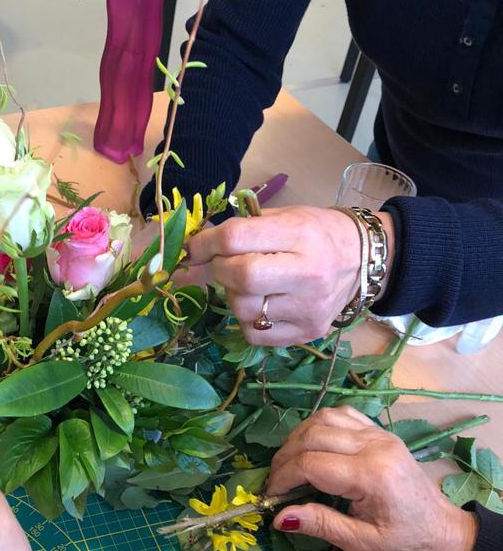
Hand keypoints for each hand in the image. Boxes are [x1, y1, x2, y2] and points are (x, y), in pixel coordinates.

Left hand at [185, 205, 394, 345]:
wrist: (361, 260)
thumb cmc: (315, 233)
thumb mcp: (282, 217)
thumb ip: (238, 232)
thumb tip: (189, 257)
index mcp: (300, 234)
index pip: (236, 238)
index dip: (205, 243)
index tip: (195, 248)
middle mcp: (308, 273)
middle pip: (241, 276)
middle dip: (219, 270)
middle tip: (224, 265)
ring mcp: (309, 307)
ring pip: (243, 308)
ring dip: (234, 295)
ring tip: (250, 284)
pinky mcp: (307, 332)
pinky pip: (254, 333)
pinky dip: (247, 319)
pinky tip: (261, 304)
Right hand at [267, 406, 477, 550]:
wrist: (446, 536)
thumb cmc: (406, 546)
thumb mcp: (361, 543)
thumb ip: (320, 524)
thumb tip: (279, 517)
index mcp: (372, 475)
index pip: (311, 463)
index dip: (283, 478)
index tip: (270, 498)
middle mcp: (376, 446)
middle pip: (313, 435)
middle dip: (285, 458)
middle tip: (274, 483)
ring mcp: (380, 435)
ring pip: (325, 418)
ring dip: (299, 437)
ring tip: (288, 464)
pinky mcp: (382, 434)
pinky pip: (343, 416)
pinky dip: (320, 426)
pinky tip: (312, 446)